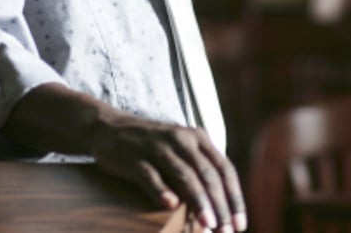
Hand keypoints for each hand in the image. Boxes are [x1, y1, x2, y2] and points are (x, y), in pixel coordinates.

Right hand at [87, 106, 245, 231]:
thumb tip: (222, 208)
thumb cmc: (152, 148)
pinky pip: (150, 175)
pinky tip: (171, 206)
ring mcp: (158, 147)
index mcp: (198, 138)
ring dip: (199, 201)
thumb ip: (200, 171)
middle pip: (208, 174)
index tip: (240, 225)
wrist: (110, 128)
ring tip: (208, 224)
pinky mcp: (134, 157)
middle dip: (220, 205)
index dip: (234, 198)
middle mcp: (182, 139)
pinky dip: (161, 190)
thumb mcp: (181, 151)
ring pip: (184, 175)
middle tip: (226, 231)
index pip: (224, 169)